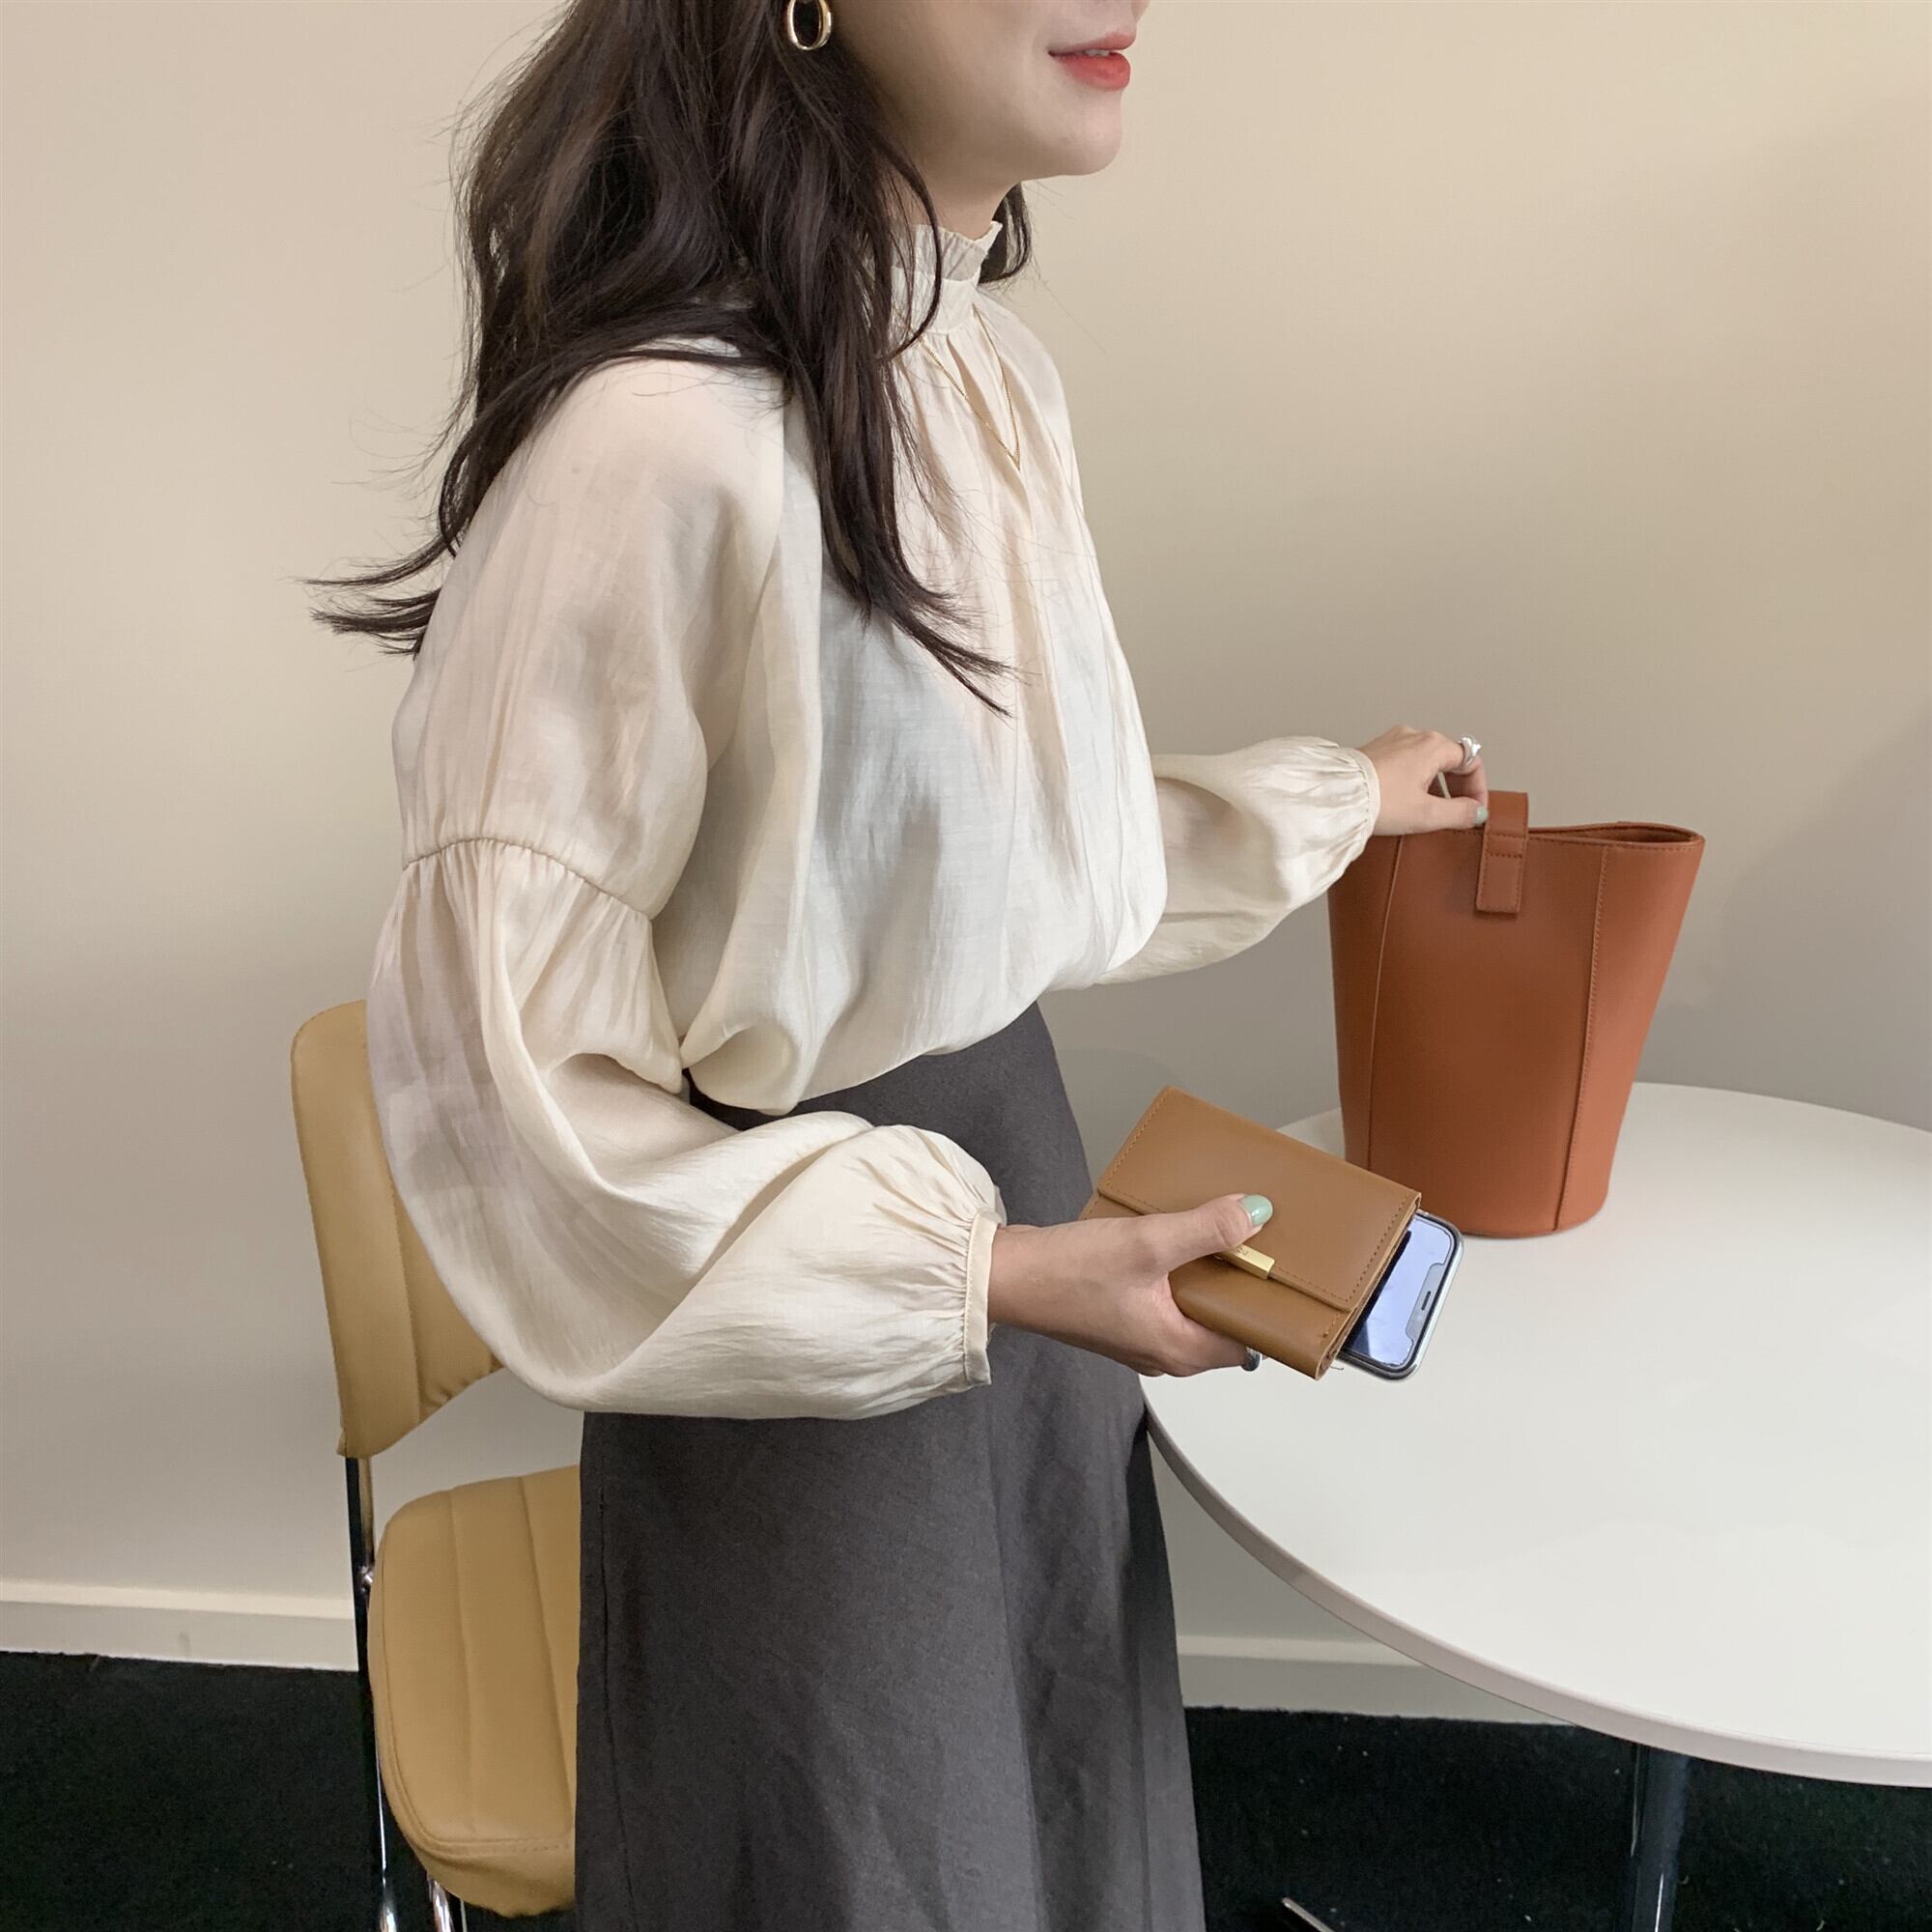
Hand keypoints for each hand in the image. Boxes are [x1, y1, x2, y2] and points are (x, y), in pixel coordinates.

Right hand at [986, 1194, 1269, 1375]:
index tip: (1282, 1269)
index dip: (1269, 1306)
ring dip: (1207, 1270)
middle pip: (1225, 1320)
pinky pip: (1169, 1296)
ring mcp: (1141, 1336)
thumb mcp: (1148, 1243)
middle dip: (1240, 1281)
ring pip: (1196, 1306)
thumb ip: (1206, 1229)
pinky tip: (1174, 1235)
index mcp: (1180, 1351)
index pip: (1251, 1340)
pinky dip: (1178, 1269)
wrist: (1005, 1276)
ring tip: (1217, 1229)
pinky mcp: (1123, 1315)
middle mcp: (1164, 1352)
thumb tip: (1256, 1214)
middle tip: (1254, 1237)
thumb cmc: (1066, 1274)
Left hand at [1354, 725, 1488, 836]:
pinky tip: (1407, 801)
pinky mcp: (1376, 750)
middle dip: (1458, 787)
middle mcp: (1414, 736)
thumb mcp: (1427, 814)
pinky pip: (1406, 762)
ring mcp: (1392, 740)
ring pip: (1427, 760)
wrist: (1337, 798)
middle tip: (1457, 811)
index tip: (1474, 810)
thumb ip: (1459, 813)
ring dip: (1436, 784)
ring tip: (1431, 810)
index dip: (1478, 788)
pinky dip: (1415, 779)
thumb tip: (1476, 812)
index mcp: (1432, 745)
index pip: (1471, 761)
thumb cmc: (1378, 802)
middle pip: (1449, 758)